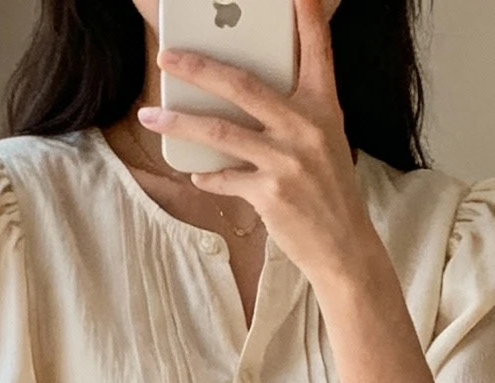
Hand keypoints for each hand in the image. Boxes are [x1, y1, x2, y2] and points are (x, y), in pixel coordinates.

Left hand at [141, 0, 371, 291]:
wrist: (344, 247)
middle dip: (199, 67)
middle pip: (242, 85)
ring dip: (180, 123)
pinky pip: (225, 178)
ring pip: (220, 132)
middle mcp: (305, 127)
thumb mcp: (324, 140)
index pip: (316, 49)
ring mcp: (286, 161)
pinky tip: (196, 175)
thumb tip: (243, 96)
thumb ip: (292, 113)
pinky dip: (207, 176)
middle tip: (167, 55)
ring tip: (150, 116)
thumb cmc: (330, 191)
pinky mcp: (270, 194)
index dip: (306, 15)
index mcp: (323, 107)